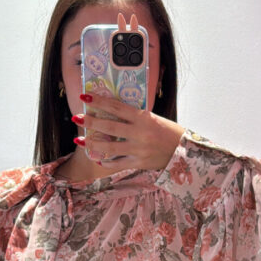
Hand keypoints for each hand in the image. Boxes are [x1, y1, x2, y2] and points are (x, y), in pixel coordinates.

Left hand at [75, 11, 185, 170]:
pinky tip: (97, 160)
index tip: (85, 97)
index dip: (99, 102)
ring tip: (78, 140)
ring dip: (92, 144)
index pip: (117, 107)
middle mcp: (140, 133)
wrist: (183, 150)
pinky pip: (118, 163)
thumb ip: (135, 117)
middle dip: (91, 122)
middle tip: (77, 117)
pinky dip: (107, 162)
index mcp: (143, 118)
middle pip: (110, 127)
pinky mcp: (139, 162)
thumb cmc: (168, 131)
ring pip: (110, 147)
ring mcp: (138, 149)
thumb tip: (113, 111)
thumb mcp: (153, 118)